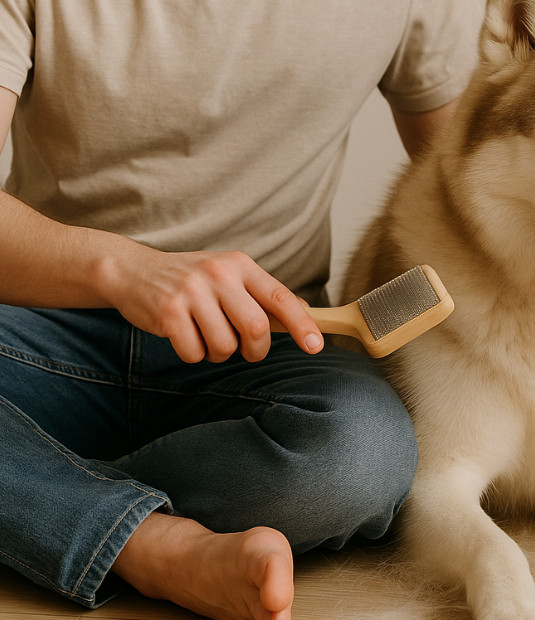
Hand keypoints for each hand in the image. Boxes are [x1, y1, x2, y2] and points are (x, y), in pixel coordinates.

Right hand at [99, 245, 323, 362]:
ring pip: (224, 346)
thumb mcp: (229, 275)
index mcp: (240, 265)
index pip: (280, 297)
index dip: (301, 324)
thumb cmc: (191, 279)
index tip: (316, 346)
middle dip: (256, 349)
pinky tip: (184, 336)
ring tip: (207, 335)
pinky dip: (194, 354)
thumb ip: (261, 294)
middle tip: (247, 350)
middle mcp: (218, 274)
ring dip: (220, 353)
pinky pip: (194, 353)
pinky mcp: (168, 313)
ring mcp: (191, 293)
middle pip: (255, 327)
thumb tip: (305, 314)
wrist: (133, 271)